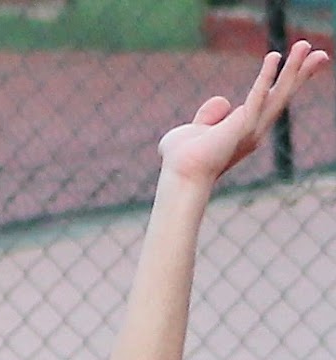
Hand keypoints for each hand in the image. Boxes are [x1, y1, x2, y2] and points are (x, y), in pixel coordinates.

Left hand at [159, 41, 328, 183]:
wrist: (179, 175)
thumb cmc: (181, 160)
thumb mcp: (193, 131)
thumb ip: (208, 116)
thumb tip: (223, 102)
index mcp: (244, 130)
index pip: (268, 100)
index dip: (280, 82)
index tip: (288, 61)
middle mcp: (254, 130)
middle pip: (282, 96)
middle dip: (301, 74)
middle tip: (322, 55)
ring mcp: (251, 129)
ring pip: (278, 93)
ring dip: (294, 69)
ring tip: (305, 44)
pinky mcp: (243, 126)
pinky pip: (257, 96)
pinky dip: (266, 76)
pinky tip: (275, 57)